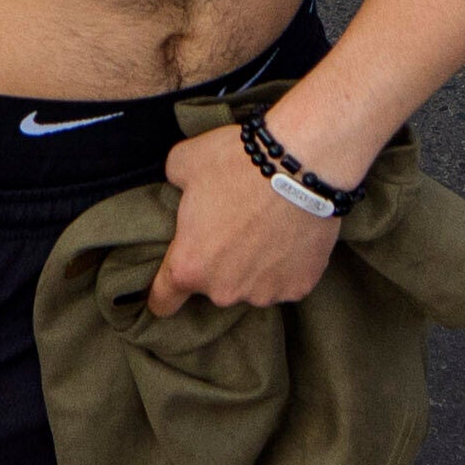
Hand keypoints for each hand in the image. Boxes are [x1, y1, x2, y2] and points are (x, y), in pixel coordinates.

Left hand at [144, 124, 342, 315]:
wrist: (302, 166)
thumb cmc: (238, 164)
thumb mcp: (184, 163)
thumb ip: (173, 185)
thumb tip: (178, 186)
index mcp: (189, 266)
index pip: (163, 301)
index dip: (162, 294)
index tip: (171, 285)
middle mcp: (224, 290)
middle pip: (213, 287)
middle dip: (218, 264)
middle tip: (233, 228)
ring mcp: (264, 293)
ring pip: (252, 285)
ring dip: (254, 266)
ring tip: (266, 229)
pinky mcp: (299, 288)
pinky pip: (287, 281)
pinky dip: (287, 264)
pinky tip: (290, 236)